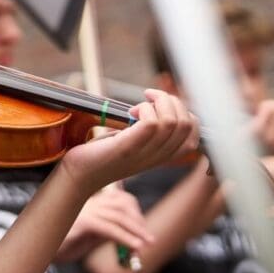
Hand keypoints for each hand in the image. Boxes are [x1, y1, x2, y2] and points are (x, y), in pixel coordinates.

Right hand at [56, 187, 152, 261]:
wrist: (36, 251)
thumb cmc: (61, 246)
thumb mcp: (89, 239)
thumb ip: (106, 233)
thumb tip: (129, 236)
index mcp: (89, 201)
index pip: (120, 198)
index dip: (136, 214)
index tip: (143, 233)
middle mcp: (87, 201)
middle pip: (123, 204)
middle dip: (139, 222)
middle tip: (148, 241)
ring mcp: (84, 210)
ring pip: (119, 216)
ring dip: (136, 231)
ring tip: (144, 246)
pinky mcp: (82, 222)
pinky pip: (109, 228)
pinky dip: (125, 238)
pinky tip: (135, 248)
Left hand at [60, 89, 198, 195]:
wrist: (80, 174)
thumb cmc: (105, 153)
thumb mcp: (134, 139)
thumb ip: (152, 127)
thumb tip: (162, 101)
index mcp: (165, 154)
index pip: (193, 130)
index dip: (182, 109)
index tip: (158, 104)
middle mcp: (160, 156)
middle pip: (187, 122)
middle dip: (170, 100)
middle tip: (147, 98)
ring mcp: (145, 153)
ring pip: (172, 121)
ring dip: (156, 102)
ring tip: (135, 107)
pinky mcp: (128, 148)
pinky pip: (152, 123)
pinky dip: (143, 109)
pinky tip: (129, 113)